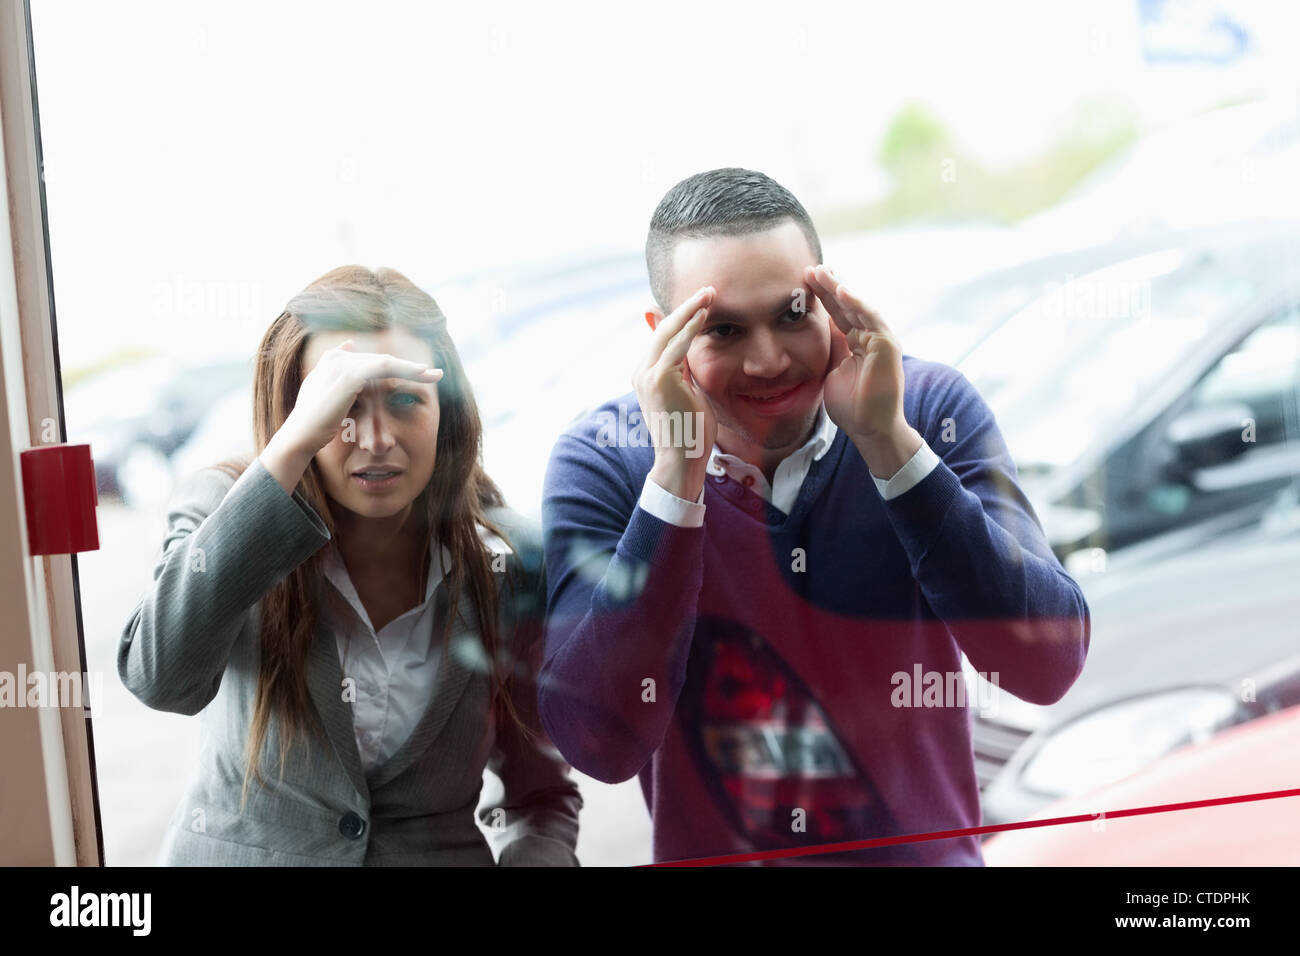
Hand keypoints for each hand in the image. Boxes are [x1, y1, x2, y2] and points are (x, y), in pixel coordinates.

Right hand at [273, 340, 441, 458]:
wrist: (301, 436)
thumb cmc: (314, 423)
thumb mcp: (326, 399)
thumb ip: (337, 378)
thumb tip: (348, 349)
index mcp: (332, 360)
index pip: (370, 361)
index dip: (394, 366)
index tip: (416, 372)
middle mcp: (337, 358)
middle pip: (381, 360)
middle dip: (408, 367)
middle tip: (434, 374)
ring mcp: (343, 364)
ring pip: (387, 362)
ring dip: (413, 369)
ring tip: (435, 375)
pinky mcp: (350, 375)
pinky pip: (385, 368)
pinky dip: (405, 370)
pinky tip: (423, 375)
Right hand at [634, 286, 718, 501]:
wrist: (682, 460)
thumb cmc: (691, 432)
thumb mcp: (690, 393)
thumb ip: (687, 370)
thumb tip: (692, 350)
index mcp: (645, 375)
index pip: (663, 337)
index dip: (682, 317)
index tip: (702, 302)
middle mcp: (641, 371)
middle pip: (662, 329)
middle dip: (686, 307)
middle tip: (709, 289)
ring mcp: (646, 374)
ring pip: (668, 332)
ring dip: (691, 310)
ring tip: (710, 294)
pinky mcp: (658, 378)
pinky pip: (676, 345)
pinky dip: (691, 327)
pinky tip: (705, 313)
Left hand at [805, 264, 905, 443]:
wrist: (869, 429)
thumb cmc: (851, 407)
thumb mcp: (831, 371)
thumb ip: (828, 349)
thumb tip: (813, 330)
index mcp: (857, 342)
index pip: (837, 314)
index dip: (821, 298)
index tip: (802, 282)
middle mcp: (870, 337)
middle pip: (846, 306)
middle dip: (828, 286)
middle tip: (809, 268)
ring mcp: (880, 339)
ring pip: (857, 307)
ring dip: (839, 288)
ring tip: (821, 272)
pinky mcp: (887, 344)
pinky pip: (870, 318)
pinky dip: (856, 303)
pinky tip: (841, 290)